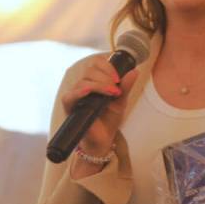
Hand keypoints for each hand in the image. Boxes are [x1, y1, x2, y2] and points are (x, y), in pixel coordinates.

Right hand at [60, 55, 138, 174]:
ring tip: (112, 93)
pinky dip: (80, 91)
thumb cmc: (109, 119)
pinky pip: (71, 95)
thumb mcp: (121, 101)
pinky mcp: (70, 107)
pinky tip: (89, 91)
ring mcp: (75, 95)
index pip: (96, 63)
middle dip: (106, 76)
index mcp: (95, 81)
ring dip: (99, 84)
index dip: (107, 66)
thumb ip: (126, 87)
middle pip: (90, 69)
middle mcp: (83, 85)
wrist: (103, 140)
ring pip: (83, 81)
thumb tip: (134, 71)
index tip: (118, 78)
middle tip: (116, 89)